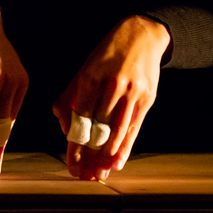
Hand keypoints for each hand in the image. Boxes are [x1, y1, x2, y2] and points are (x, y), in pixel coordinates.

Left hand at [53, 15, 168, 179]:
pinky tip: (117, 161)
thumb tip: (65, 128)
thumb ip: (69, 98)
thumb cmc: (106, 55)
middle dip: (90, 157)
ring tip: (99, 174)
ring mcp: (130, 92)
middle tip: (84, 177)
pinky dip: (125, 146)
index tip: (71, 165)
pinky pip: (134, 127)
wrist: (141, 35)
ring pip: (116, 131)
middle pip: (98, 129)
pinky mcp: (146, 97)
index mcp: (89, 78)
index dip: (75, 145)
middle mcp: (110, 86)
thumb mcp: (83, 70)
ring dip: (107, 157)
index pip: (79, 119)